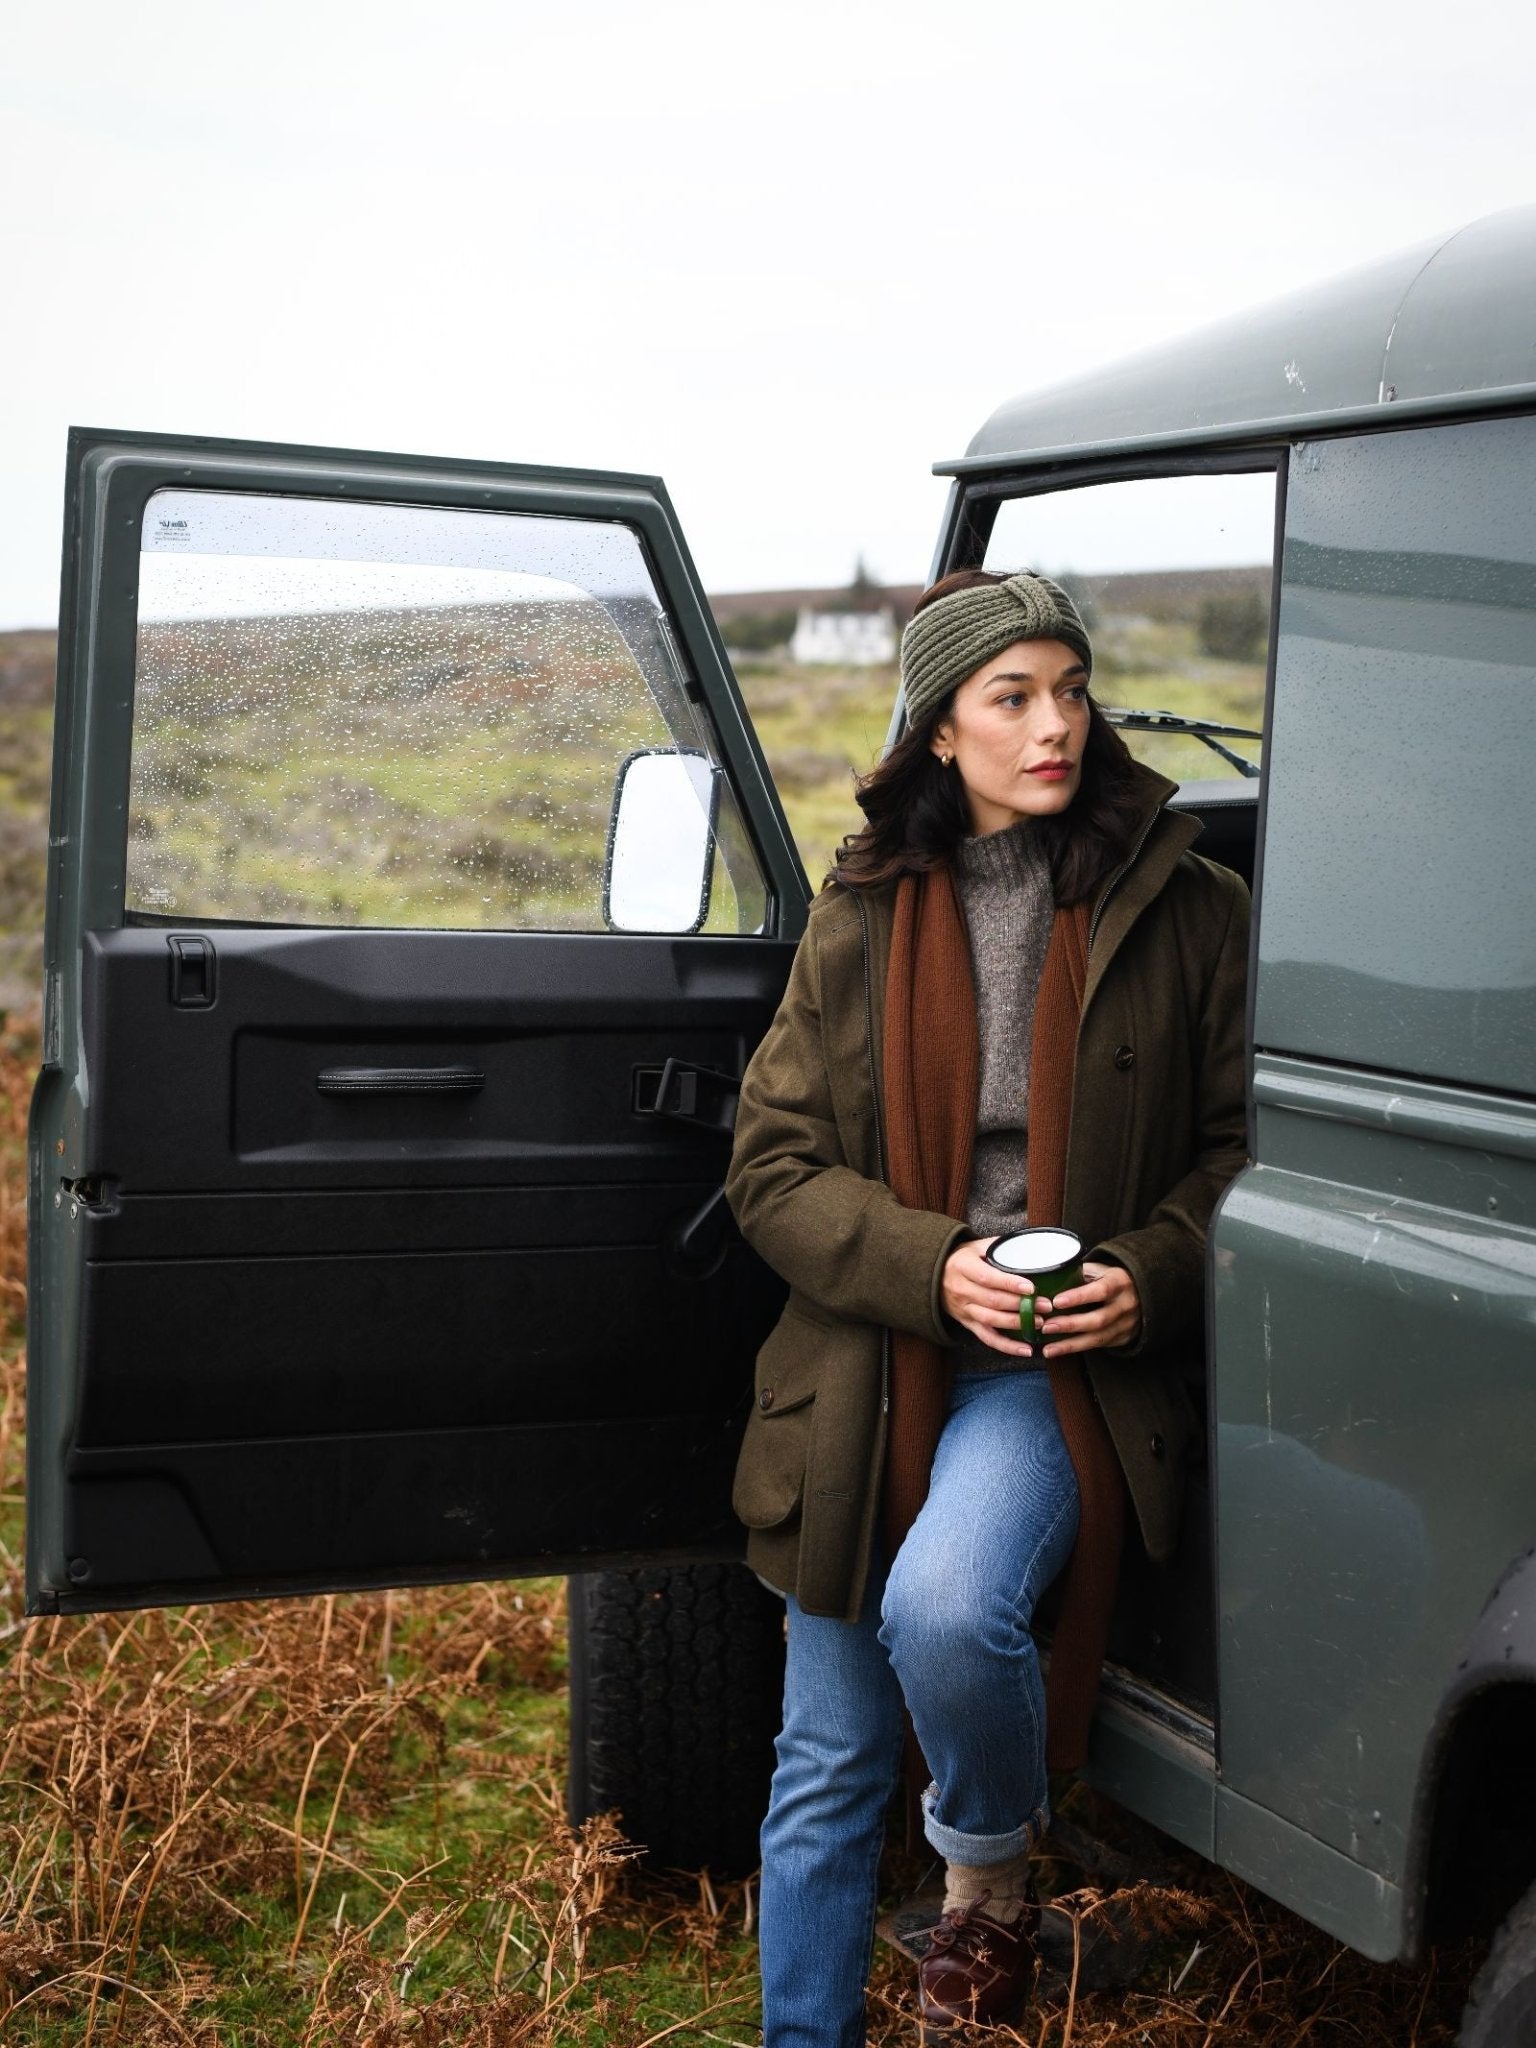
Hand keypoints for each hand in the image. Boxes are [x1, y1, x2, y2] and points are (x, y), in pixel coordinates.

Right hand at [939, 1239, 1037, 1358]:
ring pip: (990, 1320)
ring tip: (1038, 1322)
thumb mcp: (975, 1246)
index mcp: (963, 1267)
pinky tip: (1025, 1350)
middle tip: (1044, 1305)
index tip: (1030, 1287)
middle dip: (1020, 1305)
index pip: (987, 1278)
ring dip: (1016, 1323)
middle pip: (992, 1301)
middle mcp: (961, 1290)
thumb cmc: (962, 1259)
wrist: (933, 1275)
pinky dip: (1006, 1346)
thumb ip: (999, 1246)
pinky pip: (987, 1338)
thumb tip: (1029, 1245)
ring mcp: (964, 1309)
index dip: (1009, 1284)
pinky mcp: (967, 1323)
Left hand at [1037, 1261, 1141, 1356]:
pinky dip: (1076, 1349)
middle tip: (1046, 1326)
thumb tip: (1050, 1276)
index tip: (1056, 1301)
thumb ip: (1080, 1273)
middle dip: (1070, 1325)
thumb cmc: (1110, 1279)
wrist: (1140, 1294)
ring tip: (1048, 1349)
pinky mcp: (1122, 1338)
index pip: (1100, 1290)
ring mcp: (1126, 1325)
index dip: (1079, 1297)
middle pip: (1098, 1319)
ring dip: (1070, 1345)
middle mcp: (1126, 1305)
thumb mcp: (1100, 1269)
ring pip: (1098, 1338)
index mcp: (1120, 1283)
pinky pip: (1098, 1346)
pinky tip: (1058, 1351)